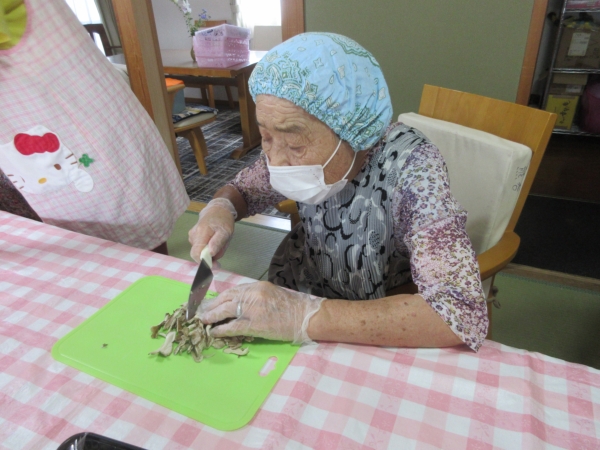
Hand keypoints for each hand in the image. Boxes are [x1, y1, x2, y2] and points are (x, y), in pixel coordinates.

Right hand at [188, 198, 236, 261]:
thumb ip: (218, 242)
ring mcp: (192, 236)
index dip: (204, 262)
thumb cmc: (223, 220)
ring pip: (200, 251)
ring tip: (220, 243)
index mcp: (200, 233)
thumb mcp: (226, 231)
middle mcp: (193, 236)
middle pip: (198, 254)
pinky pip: (201, 248)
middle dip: (211, 257)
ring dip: (211, 252)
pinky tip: (215, 241)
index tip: (216, 265)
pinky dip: (209, 248)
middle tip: (222, 250)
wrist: (217, 210)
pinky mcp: (193, 237)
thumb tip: (210, 253)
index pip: (196, 254)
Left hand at [198, 281, 324, 344]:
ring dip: (212, 316)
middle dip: (211, 306)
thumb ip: (256, 296)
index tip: (211, 302)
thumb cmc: (292, 307)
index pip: (233, 291)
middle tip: (201, 312)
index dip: (219, 298)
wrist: (305, 316)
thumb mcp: (272, 294)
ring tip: (203, 321)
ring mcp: (252, 309)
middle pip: (225, 299)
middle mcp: (252, 294)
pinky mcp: (254, 324)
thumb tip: (240, 303)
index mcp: (257, 286)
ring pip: (225, 311)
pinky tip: (213, 332)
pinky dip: (221, 329)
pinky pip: (232, 326)